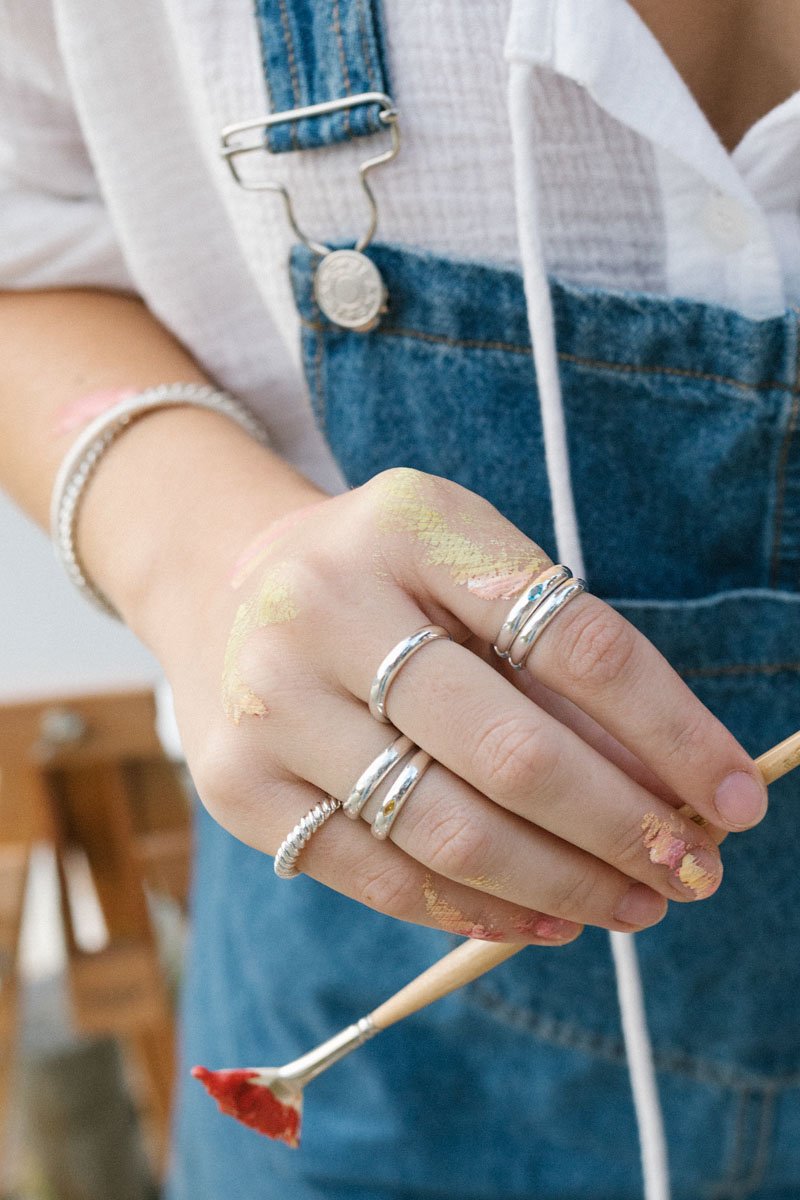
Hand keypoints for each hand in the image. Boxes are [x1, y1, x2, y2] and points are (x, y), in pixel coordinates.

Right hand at [162, 467, 765, 944]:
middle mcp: (324, 607)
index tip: (735, 796)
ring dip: (563, 884)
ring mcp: (269, 701)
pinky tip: (544, 918)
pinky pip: (378, 875)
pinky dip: (475, 910)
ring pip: (448, 829)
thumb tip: (672, 789)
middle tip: (696, 871)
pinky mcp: (240, 786)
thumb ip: (556, 665)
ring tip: (634, 904)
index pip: (573, 640)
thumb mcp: (469, 571)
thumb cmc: (385, 581)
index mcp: (411, 527)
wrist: (228, 588)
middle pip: (512, 749)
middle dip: (625, 827)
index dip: (670, 730)